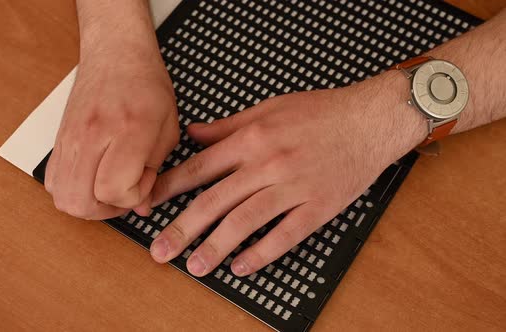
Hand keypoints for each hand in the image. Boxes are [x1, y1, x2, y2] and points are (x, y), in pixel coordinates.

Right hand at [45, 44, 178, 219]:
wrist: (115, 52)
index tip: (144, 180)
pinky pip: (52, 181)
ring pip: (61, 196)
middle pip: (80, 202)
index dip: (133, 197)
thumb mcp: (168, 128)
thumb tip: (141, 207)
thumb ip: (155, 171)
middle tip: (125, 194)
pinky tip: (91, 179)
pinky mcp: (58, 139)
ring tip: (108, 189)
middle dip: (106, 211)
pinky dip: (71, 190)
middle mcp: (92, 135)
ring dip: (87, 204)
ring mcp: (70, 138)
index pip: (115, 189)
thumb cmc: (146, 85)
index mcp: (128, 129)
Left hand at [148, 72, 424, 276]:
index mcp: (252, 138)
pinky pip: (286, 235)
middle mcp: (268, 163)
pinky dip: (262, 253)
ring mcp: (294, 187)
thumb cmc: (321, 111)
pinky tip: (243, 266)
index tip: (148, 206)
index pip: (200, 168)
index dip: (169, 189)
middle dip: (183, 228)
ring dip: (217, 247)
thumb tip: (194, 134)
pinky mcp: (319, 206)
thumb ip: (228, 125)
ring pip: (246, 222)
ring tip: (195, 266)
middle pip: (216, 201)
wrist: (372, 118)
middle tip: (160, 251)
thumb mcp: (269, 107)